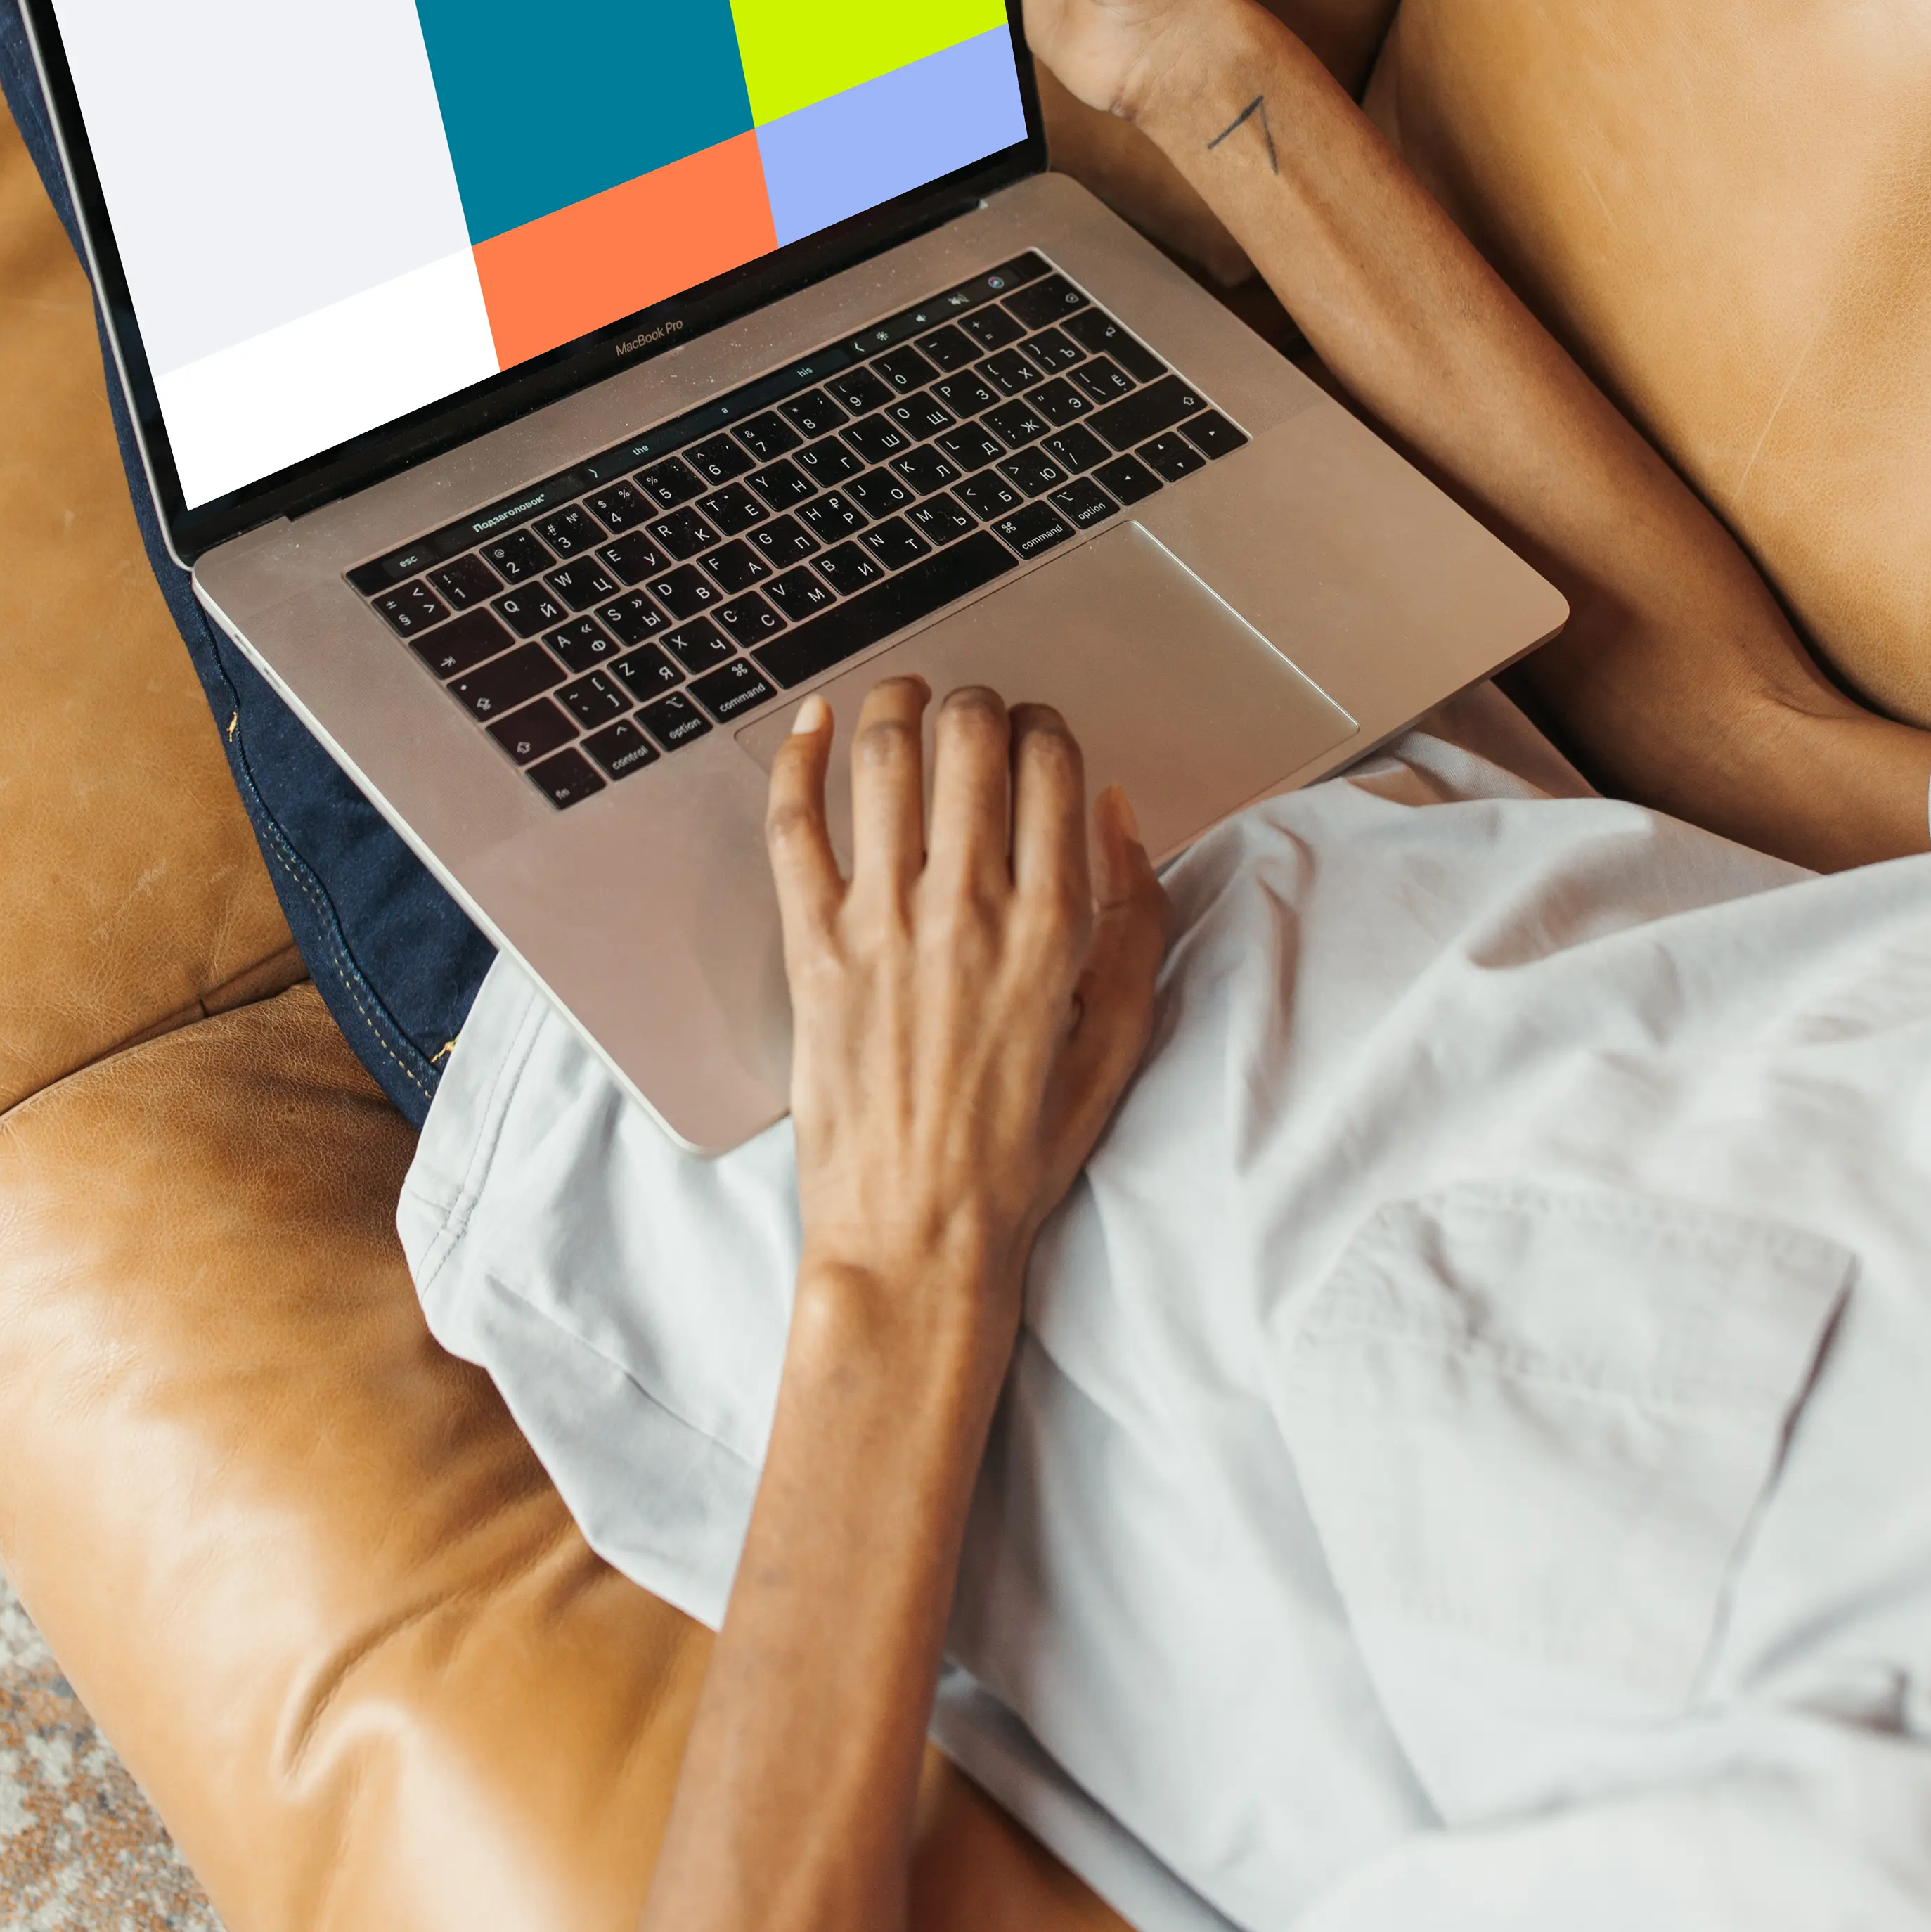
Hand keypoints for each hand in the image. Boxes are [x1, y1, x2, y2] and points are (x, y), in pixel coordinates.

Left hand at [766, 677, 1166, 1318]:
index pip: (1053, 765)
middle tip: (973, 715)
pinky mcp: (813, 946)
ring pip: (885, 757)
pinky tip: (811, 724)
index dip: (1046, 728)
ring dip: (896, 702)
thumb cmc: (1020, 1148)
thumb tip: (1118, 811)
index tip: (1036, 736)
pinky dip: (797, 758)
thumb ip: (1137, 916)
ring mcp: (883, 923)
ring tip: (903, 696)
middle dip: (977, 703)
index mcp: (1054, 927)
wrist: (920, 1235)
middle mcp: (969, 908)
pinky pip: (794, 823)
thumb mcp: (1118, 1037)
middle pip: (970, 737)